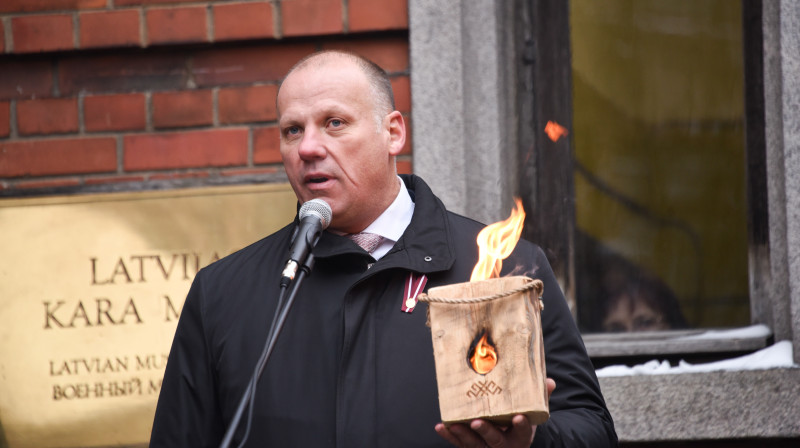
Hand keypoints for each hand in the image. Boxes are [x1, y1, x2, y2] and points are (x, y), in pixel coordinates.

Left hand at [434, 378, 555, 447]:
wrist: (513, 442)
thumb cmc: (519, 422)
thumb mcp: (532, 413)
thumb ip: (540, 398)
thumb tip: (549, 382)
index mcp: (521, 436)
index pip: (522, 432)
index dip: (521, 426)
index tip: (518, 417)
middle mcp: (504, 445)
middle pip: (495, 440)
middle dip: (486, 432)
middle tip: (477, 422)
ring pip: (475, 445)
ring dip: (463, 435)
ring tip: (454, 425)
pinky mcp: (473, 447)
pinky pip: (460, 444)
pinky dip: (450, 437)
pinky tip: (441, 427)